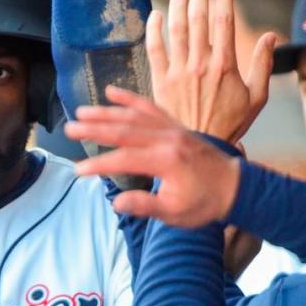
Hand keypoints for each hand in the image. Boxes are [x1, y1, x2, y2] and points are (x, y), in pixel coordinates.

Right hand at [65, 86, 240, 227]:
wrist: (236, 187)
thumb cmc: (206, 204)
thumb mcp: (176, 213)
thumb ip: (145, 206)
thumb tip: (116, 202)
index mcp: (167, 160)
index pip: (124, 159)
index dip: (99, 164)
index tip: (78, 170)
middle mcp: (168, 139)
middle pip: (124, 130)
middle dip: (94, 129)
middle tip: (69, 128)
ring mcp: (173, 129)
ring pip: (134, 115)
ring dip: (106, 112)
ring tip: (81, 112)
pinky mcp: (176, 125)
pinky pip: (151, 107)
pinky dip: (131, 98)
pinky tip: (112, 92)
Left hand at [147, 0, 274, 143]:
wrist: (200, 147)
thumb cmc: (231, 123)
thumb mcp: (257, 98)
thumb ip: (263, 65)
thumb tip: (271, 35)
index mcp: (225, 66)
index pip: (224, 23)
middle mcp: (200, 65)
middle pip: (199, 20)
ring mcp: (178, 73)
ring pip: (176, 30)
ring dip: (177, 5)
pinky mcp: (160, 82)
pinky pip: (154, 50)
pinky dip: (153, 30)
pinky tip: (155, 14)